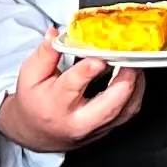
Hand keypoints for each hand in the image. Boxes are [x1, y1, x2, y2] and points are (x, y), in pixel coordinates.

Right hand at [0, 36, 142, 155]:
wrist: (36, 133)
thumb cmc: (34, 102)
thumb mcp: (30, 75)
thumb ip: (45, 53)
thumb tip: (54, 34)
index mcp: (56, 105)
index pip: (73, 87)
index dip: (88, 71)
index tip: (99, 58)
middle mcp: (78, 121)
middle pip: (108, 107)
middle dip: (124, 81)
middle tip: (130, 59)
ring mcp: (95, 129)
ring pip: (124, 112)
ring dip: (136, 87)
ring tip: (136, 65)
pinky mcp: (106, 130)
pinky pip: (128, 114)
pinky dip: (135, 94)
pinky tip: (135, 78)